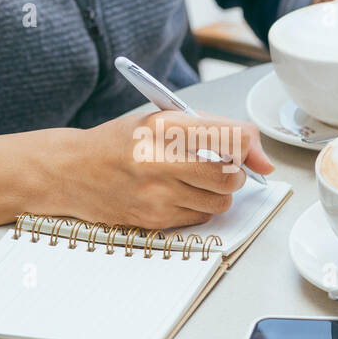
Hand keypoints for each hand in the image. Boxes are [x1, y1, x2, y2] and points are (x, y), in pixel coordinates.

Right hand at [32, 111, 272, 228]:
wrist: (72, 170)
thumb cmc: (124, 142)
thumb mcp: (165, 120)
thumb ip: (218, 131)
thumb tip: (265, 163)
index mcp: (167, 127)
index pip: (235, 138)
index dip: (249, 148)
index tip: (247, 152)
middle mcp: (161, 161)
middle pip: (232, 177)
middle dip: (234, 174)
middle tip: (217, 167)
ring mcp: (157, 194)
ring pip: (221, 202)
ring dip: (216, 193)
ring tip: (191, 180)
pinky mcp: (155, 219)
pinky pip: (201, 217)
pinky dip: (197, 207)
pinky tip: (175, 194)